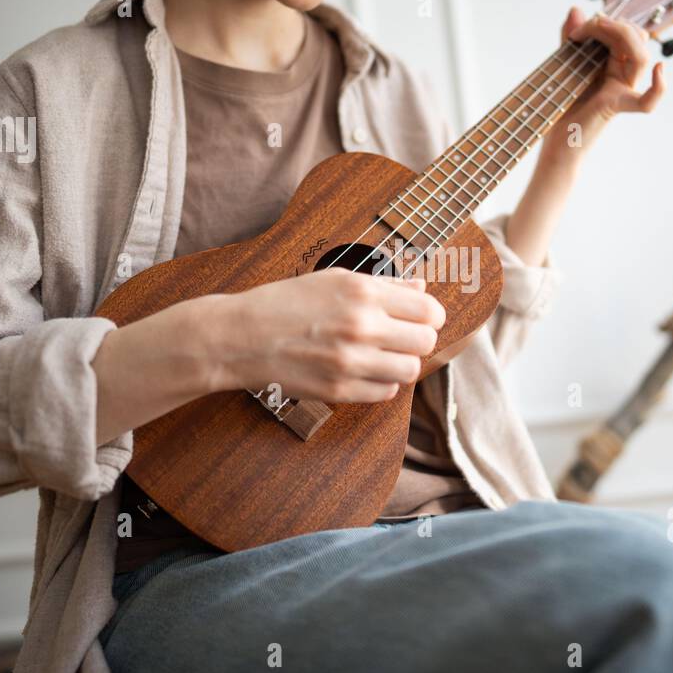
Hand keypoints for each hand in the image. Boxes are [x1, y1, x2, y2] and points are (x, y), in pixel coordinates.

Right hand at [207, 268, 444, 403]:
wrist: (242, 336)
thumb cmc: (285, 303)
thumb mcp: (334, 279)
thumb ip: (384, 285)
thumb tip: (422, 288)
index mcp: (362, 293)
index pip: (429, 310)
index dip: (430, 316)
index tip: (422, 319)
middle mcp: (361, 326)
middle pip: (425, 342)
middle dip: (418, 340)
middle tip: (401, 338)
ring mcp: (350, 361)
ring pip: (409, 370)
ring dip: (401, 364)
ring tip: (381, 356)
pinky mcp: (339, 390)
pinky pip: (385, 393)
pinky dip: (381, 384)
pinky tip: (364, 371)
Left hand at [549, 6, 666, 149]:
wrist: (553, 136)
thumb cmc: (561, 103)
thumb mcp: (563, 62)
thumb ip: (571, 37)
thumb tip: (576, 8)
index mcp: (614, 64)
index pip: (627, 33)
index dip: (608, 22)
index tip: (577, 29)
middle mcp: (623, 76)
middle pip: (636, 39)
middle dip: (612, 24)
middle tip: (581, 30)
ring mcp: (622, 90)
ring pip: (641, 58)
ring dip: (621, 34)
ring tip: (596, 29)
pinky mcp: (616, 105)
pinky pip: (648, 102)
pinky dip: (659, 87)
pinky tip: (659, 69)